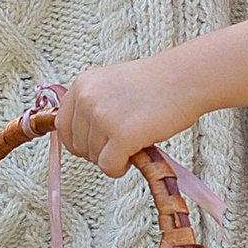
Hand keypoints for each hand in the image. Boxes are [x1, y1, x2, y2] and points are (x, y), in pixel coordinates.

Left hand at [53, 61, 181, 178]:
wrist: (185, 79)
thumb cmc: (155, 83)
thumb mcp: (111, 84)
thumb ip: (93, 104)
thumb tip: (81, 136)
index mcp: (82, 85)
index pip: (63, 126)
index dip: (79, 141)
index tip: (95, 144)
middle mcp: (87, 99)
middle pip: (77, 145)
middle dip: (98, 151)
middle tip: (121, 143)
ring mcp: (103, 117)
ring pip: (94, 158)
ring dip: (113, 158)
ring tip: (135, 142)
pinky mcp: (122, 136)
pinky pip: (109, 166)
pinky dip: (120, 168)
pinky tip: (135, 156)